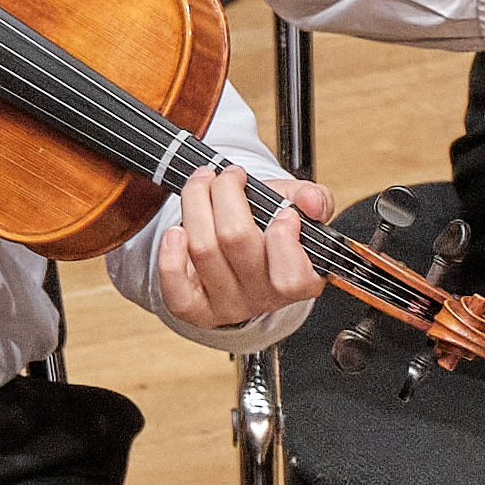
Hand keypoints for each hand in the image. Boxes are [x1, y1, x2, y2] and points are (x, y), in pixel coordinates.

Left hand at [151, 162, 330, 335]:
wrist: (240, 249)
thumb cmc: (271, 227)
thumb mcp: (299, 207)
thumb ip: (314, 200)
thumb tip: (310, 202)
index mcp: (301, 281)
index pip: (293, 278)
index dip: (283, 241)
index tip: (284, 213)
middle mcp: (265, 297)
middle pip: (236, 241)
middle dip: (226, 193)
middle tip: (229, 176)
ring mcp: (229, 305)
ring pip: (203, 249)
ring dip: (195, 203)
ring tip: (201, 183)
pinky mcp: (196, 308)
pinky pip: (176, 288)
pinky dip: (170, 255)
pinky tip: (176, 231)